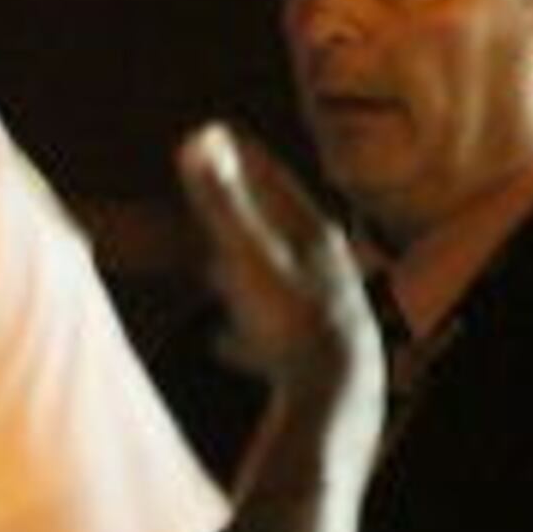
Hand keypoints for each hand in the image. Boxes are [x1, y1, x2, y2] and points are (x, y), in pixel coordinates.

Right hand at [175, 121, 374, 400]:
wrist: (336, 397)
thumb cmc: (292, 321)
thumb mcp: (248, 257)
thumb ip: (222, 200)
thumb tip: (196, 137)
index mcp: (313, 238)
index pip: (275, 184)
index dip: (243, 158)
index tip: (218, 134)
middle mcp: (324, 271)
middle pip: (281, 229)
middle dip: (247, 209)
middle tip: (222, 190)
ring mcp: (320, 314)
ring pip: (279, 280)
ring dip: (245, 269)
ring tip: (213, 267)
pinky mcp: (308, 359)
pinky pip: (268, 337)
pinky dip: (242, 331)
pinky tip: (221, 344)